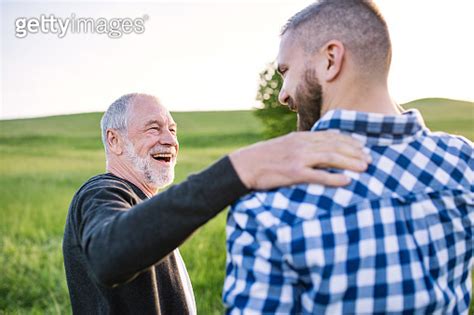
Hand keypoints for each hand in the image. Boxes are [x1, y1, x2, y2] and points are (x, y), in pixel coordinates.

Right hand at [229, 131, 370, 189]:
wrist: (244, 166)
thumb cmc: (264, 158)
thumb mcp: (284, 146)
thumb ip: (301, 146)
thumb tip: (317, 150)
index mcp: (300, 137)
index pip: (330, 136)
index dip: (349, 141)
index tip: (362, 147)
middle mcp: (301, 144)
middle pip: (334, 145)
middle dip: (355, 152)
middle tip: (370, 159)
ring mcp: (298, 158)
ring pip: (330, 158)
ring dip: (350, 162)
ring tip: (365, 168)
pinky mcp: (293, 173)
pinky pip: (318, 175)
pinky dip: (334, 178)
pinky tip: (346, 181)